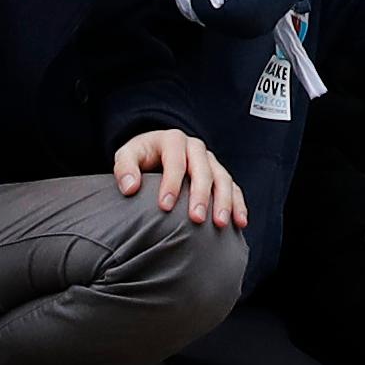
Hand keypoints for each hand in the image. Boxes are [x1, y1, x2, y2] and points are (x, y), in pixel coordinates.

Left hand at [114, 131, 246, 229]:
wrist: (155, 152)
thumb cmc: (140, 157)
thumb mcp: (127, 155)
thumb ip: (124, 168)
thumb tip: (130, 187)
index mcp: (173, 140)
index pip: (176, 161)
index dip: (171, 184)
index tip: (165, 207)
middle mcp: (195, 148)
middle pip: (203, 170)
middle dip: (201, 195)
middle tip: (197, 218)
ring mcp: (210, 160)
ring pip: (223, 179)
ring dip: (224, 201)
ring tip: (220, 224)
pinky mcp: (219, 173)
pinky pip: (233, 187)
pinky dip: (238, 204)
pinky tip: (240, 222)